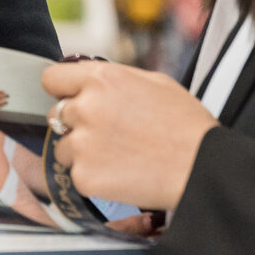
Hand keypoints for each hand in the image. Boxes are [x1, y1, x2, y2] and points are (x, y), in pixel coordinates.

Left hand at [41, 60, 216, 211]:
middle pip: (56, 114)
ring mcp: (82, 144)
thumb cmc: (186, 125)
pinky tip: (121, 174)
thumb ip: (113, 77)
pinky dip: (93, 177)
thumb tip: (88, 78)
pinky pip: (76, 174)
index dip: (63, 89)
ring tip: (118, 156)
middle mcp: (85, 108)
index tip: (71, 98)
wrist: (202, 169)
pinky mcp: (84, 176)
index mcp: (101, 79)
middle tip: (107, 134)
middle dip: (75, 123)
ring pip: (63, 147)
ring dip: (81, 152)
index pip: (52, 78)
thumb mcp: (154, 82)